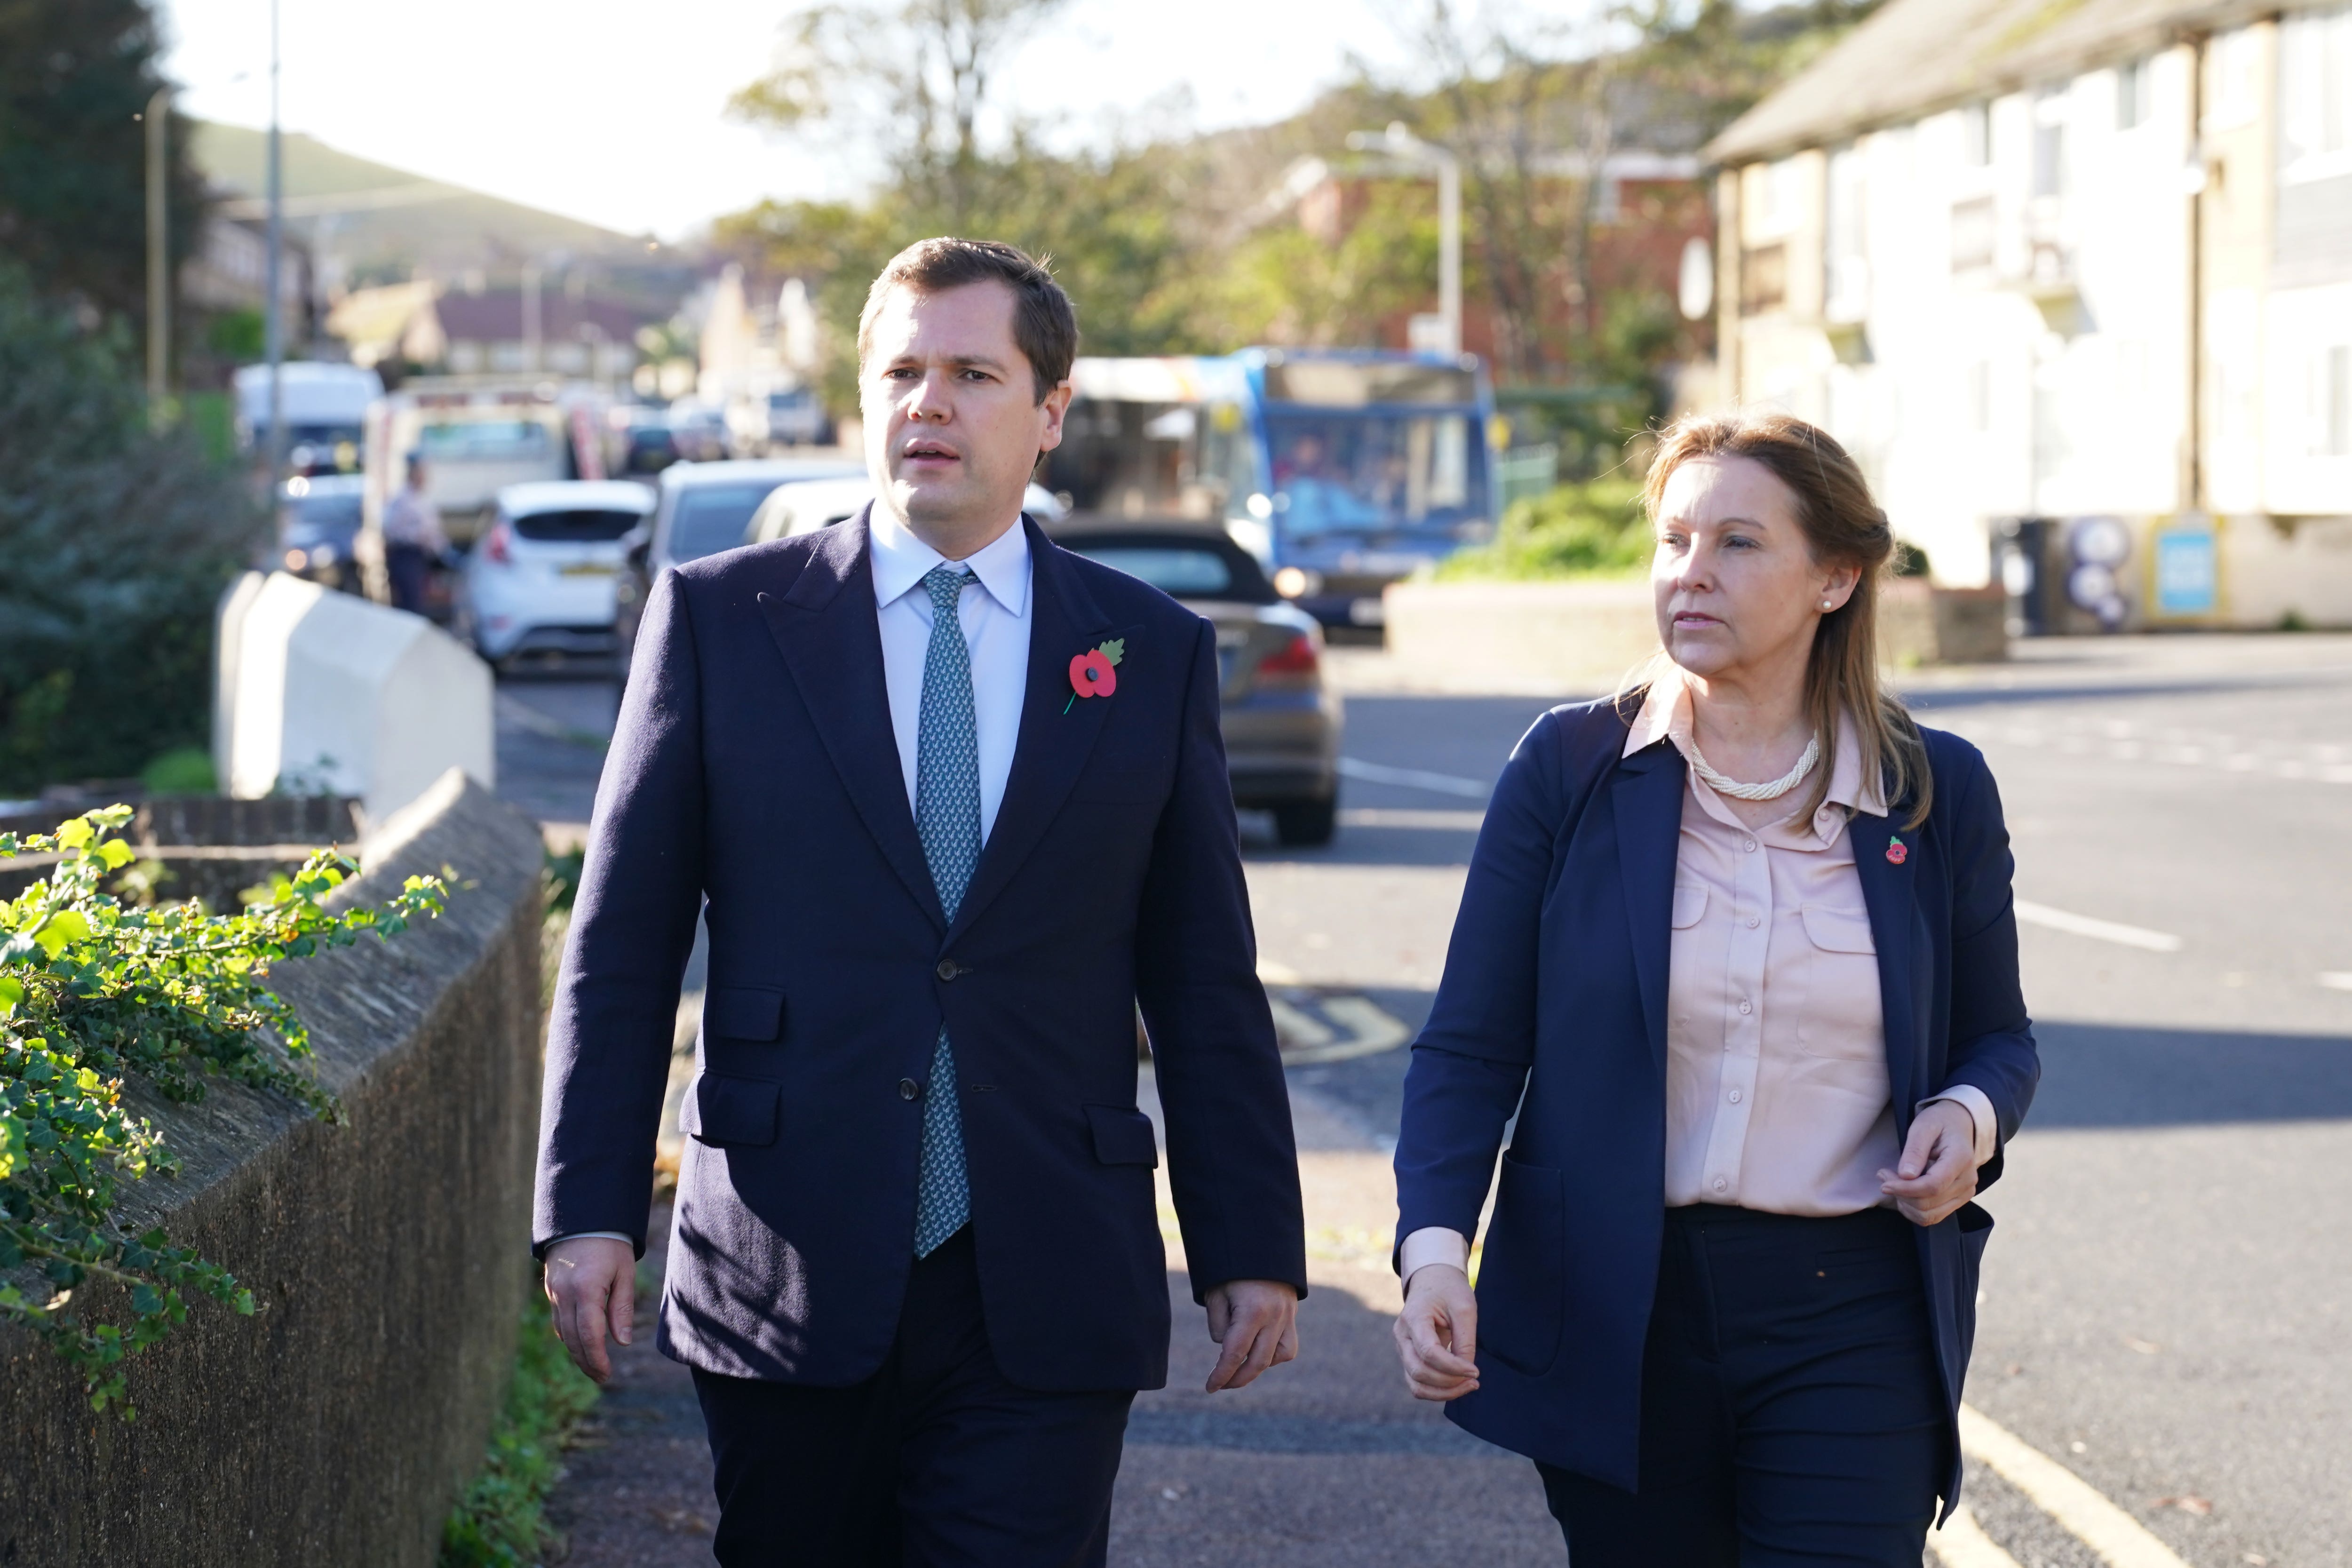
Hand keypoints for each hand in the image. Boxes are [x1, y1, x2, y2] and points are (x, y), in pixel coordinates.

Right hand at [544, 1235, 635, 1383]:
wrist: (582, 1217)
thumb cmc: (610, 1243)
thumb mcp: (624, 1272)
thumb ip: (621, 1307)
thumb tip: (622, 1343)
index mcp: (585, 1288)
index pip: (589, 1334)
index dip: (597, 1358)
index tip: (606, 1374)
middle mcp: (565, 1293)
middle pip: (573, 1338)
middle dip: (586, 1361)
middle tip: (601, 1377)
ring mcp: (554, 1291)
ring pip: (562, 1331)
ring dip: (576, 1352)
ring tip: (592, 1367)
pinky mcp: (550, 1289)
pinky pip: (558, 1319)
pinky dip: (568, 1335)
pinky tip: (579, 1343)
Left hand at [1203, 1279, 1298, 1391]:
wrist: (1258, 1243)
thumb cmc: (1230, 1269)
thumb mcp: (1216, 1294)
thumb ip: (1219, 1326)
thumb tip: (1228, 1350)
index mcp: (1252, 1311)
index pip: (1234, 1354)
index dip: (1221, 1375)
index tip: (1209, 1387)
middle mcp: (1274, 1316)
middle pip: (1257, 1362)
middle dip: (1236, 1379)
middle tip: (1220, 1385)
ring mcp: (1287, 1315)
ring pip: (1277, 1357)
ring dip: (1257, 1367)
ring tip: (1239, 1366)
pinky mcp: (1292, 1314)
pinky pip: (1288, 1346)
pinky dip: (1273, 1355)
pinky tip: (1258, 1351)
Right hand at [1394, 1263, 1479, 1400]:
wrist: (1432, 1281)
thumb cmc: (1449, 1290)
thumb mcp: (1464, 1307)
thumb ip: (1465, 1339)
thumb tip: (1468, 1371)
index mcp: (1413, 1318)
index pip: (1428, 1352)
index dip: (1453, 1366)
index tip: (1475, 1370)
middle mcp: (1402, 1336)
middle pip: (1419, 1371)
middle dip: (1450, 1382)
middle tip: (1475, 1380)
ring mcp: (1402, 1349)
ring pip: (1416, 1384)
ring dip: (1443, 1392)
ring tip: (1468, 1386)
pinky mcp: (1408, 1357)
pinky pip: (1418, 1383)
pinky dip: (1437, 1390)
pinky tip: (1457, 1385)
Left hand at [1880, 1100, 1979, 1225]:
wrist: (1959, 1125)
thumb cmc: (1939, 1122)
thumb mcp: (1923, 1126)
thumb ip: (1915, 1150)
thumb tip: (1906, 1176)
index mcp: (1961, 1159)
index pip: (1932, 1186)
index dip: (1904, 1189)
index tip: (1883, 1181)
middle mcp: (1968, 1181)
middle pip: (1929, 1203)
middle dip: (1900, 1194)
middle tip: (1884, 1174)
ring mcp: (1965, 1193)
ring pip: (1929, 1215)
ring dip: (1905, 1204)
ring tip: (1893, 1182)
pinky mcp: (1958, 1200)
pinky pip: (1933, 1216)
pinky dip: (1913, 1210)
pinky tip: (1904, 1192)